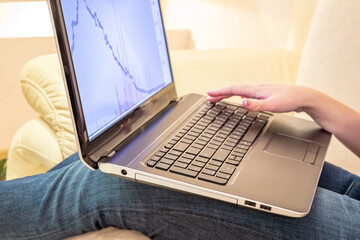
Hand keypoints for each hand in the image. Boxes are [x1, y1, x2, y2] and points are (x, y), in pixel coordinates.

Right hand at [207, 84, 359, 156]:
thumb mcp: (273, 105)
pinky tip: (238, 98)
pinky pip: (245, 93)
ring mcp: (260, 90)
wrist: (305, 97)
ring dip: (227, 93)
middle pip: (234, 89)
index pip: (233, 89)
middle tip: (209, 97)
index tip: (209, 94)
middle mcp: (256, 88)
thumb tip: (241, 102)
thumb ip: (256, 105)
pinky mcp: (264, 94)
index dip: (220, 92)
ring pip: (239, 90)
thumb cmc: (290, 100)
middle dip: (220, 92)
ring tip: (219, 97)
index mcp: (256, 90)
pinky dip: (236, 95)